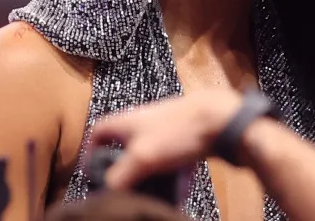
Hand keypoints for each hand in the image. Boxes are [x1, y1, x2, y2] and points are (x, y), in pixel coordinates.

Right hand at [88, 88, 242, 189]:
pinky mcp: (189, 136)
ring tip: (156, 195)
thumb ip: (119, 176)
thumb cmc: (177, 132)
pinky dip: (176, 176)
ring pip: (154, 157)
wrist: (223, 118)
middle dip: (127, 171)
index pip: (98, 131)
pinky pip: (176, 160)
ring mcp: (169, 128)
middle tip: (127, 189)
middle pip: (126, 147)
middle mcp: (146, 121)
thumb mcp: (142, 157)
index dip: (91, 151)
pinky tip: (181, 192)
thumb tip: (108, 192)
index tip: (92, 171)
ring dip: (153, 177)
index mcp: (128, 121)